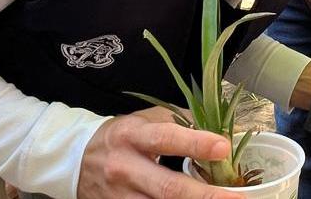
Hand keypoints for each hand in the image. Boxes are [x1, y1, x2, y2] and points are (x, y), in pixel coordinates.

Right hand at [77, 106, 239, 198]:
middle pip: (169, 188)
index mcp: (132, 136)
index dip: (195, 143)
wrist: (73, 160)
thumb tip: (216, 125)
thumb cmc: (117, 137)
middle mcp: (126, 169)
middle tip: (237, 198)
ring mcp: (121, 198)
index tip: (223, 146)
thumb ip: (176, 121)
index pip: (165, 138)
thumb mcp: (141, 120)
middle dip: (205, 196)